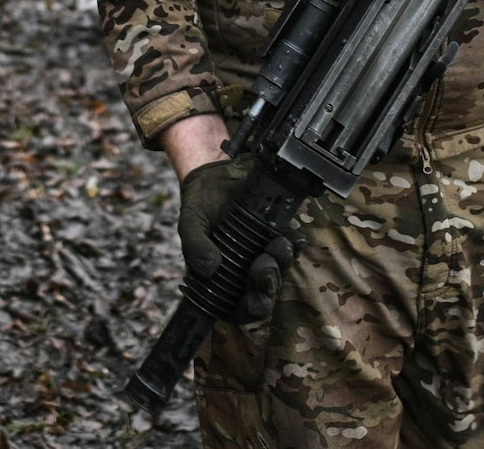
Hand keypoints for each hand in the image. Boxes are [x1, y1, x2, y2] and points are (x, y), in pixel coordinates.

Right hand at [177, 156, 293, 323]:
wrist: (214, 174)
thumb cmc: (198, 203)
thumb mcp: (189, 223)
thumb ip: (194, 246)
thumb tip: (210, 267)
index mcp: (219, 280)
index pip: (237, 309)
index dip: (250, 310)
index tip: (254, 299)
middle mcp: (242, 273)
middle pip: (264, 294)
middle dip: (269, 285)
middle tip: (264, 263)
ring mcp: (261, 256)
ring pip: (279, 274)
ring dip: (282, 264)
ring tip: (278, 243)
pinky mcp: (274, 238)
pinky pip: (290, 250)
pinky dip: (294, 247)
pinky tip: (293, 237)